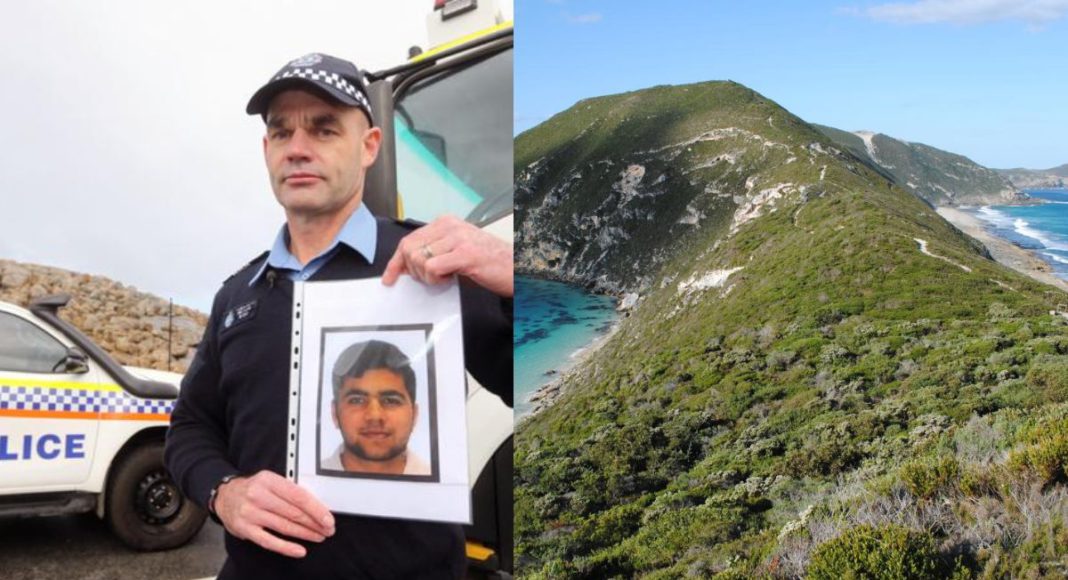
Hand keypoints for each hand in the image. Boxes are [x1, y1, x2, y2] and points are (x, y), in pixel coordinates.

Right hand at [213, 470, 334, 557]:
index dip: (316, 509)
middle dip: (314, 523)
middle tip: (327, 529)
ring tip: (318, 537)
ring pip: (284, 527)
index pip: (298, 496)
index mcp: (268, 480)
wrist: (224, 496)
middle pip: (293, 512)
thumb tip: (315, 506)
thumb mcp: (270, 481)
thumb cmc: (252, 489)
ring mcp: (250, 513)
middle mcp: (258, 496)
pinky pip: (269, 541)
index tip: (327, 518)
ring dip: (305, 534)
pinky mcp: (245, 529)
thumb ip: (289, 490)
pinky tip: (299, 550)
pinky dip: (286, 547)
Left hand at [382, 214, 512, 296]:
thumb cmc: (488, 261)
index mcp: (446, 222)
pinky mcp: (465, 254)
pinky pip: (433, 268)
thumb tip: (407, 264)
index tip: (390, 277)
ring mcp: (458, 238)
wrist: (516, 268)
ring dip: (427, 276)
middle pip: (410, 249)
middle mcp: (450, 226)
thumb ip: (434, 250)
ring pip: (419, 259)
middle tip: (430, 278)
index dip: (396, 261)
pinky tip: (450, 278)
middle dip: (413, 270)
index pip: (409, 239)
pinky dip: (436, 279)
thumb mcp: (457, 249)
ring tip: (445, 277)